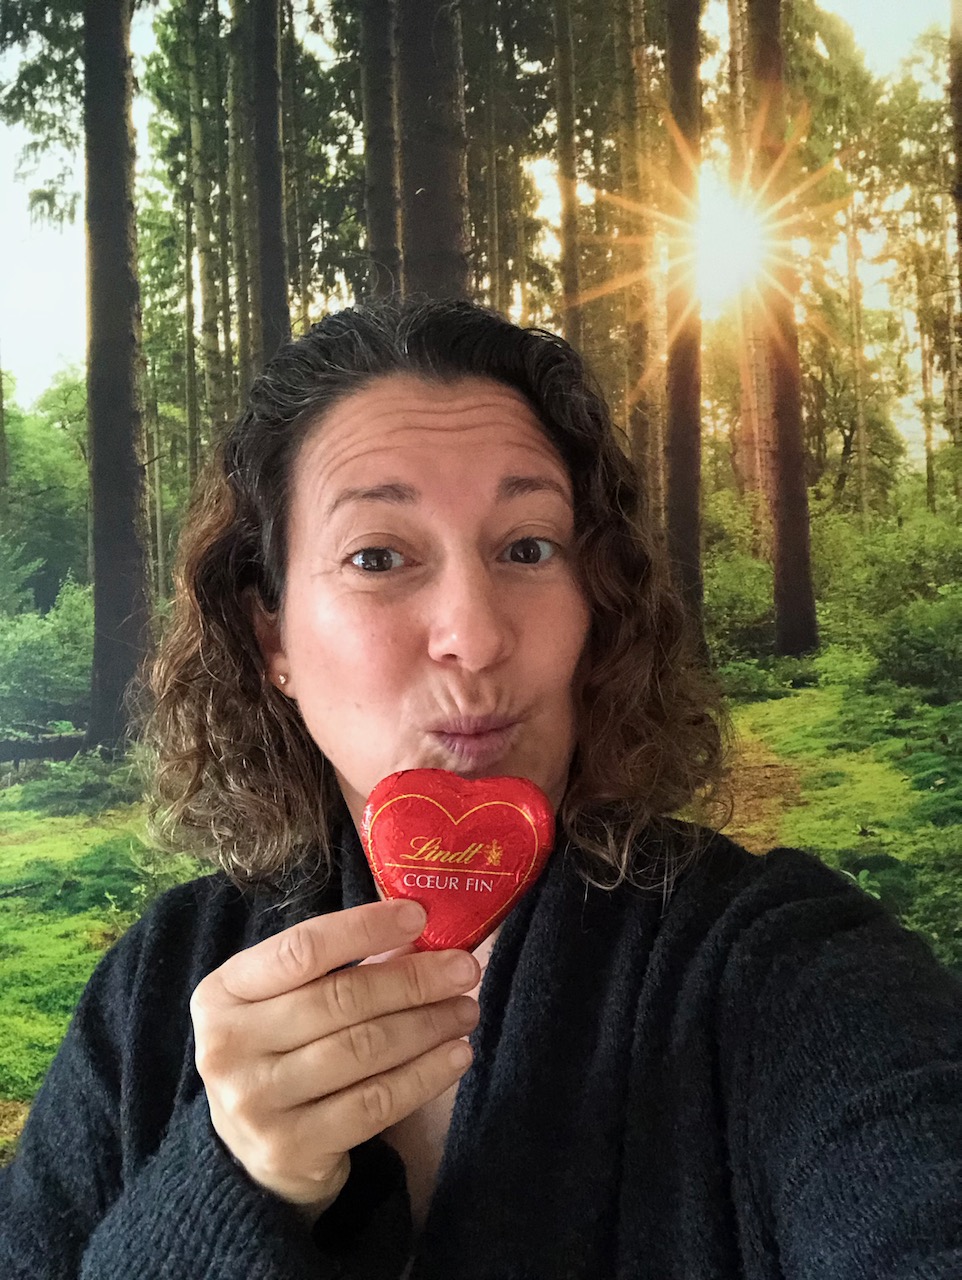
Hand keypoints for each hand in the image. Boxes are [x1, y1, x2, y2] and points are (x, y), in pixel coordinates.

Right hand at [189, 899, 479, 1220]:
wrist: (249, 1157)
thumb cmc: (279, 1053)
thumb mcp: (286, 1003)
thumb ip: (341, 968)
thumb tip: (421, 934)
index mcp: (222, 992)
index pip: (302, 948)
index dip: (365, 928)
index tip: (419, 916)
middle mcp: (227, 1045)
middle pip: (340, 999)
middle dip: (414, 981)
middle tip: (465, 970)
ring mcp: (254, 1102)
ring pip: (363, 1049)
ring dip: (427, 1025)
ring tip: (466, 1010)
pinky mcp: (289, 1149)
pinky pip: (375, 1102)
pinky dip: (425, 1075)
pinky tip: (457, 1056)